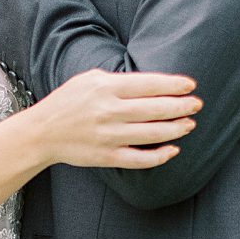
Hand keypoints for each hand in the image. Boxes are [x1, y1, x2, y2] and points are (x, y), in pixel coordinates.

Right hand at [26, 68, 201, 169]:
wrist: (42, 133)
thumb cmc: (68, 102)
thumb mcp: (89, 79)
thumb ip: (119, 80)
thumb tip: (154, 84)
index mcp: (105, 87)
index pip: (149, 84)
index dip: (174, 84)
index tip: (190, 85)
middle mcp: (108, 111)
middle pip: (155, 109)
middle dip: (181, 106)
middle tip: (197, 105)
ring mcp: (108, 136)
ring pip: (152, 133)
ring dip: (176, 128)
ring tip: (189, 124)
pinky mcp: (106, 157)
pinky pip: (140, 159)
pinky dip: (160, 156)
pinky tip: (173, 150)